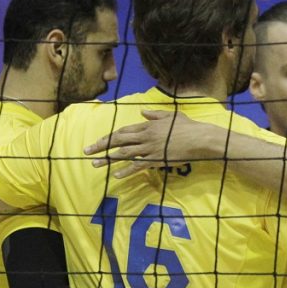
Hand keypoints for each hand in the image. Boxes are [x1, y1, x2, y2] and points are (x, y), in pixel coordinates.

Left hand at [84, 110, 204, 178]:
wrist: (199, 138)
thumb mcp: (170, 115)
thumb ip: (154, 114)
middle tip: (86, 151)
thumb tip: (142, 112)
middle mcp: (145, 136)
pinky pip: (138, 166)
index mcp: (148, 125)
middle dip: (100, 145)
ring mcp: (150, 149)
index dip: (109, 136)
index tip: (98, 141)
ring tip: (94, 164)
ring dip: (108, 158)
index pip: (123, 130)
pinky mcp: (157, 160)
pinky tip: (115, 175)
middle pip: (118, 140)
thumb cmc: (188, 126)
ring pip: (124, 153)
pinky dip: (126, 170)